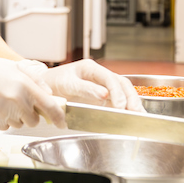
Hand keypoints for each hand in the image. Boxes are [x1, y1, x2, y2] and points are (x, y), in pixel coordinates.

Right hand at [0, 41, 63, 129]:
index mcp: (24, 85)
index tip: (62, 122)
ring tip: (1, 101)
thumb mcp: (14, 67)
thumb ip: (35, 80)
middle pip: (34, 121)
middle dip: (29, 115)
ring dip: (15, 117)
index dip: (58, 117)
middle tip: (17, 101)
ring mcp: (3, 113)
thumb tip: (49, 93)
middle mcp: (15, 101)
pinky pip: (5, 126)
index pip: (49, 107)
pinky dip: (2, 120)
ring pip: (19, 125)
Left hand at [17, 59, 143, 111]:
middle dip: (128, 97)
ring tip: (139, 114)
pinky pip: (120, 97)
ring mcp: (102, 83)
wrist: (44, 86)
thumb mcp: (66, 85)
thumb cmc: (53, 84)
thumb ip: (85, 89)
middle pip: (120, 82)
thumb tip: (104, 95)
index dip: (114, 91)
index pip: (108, 78)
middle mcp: (98, 73)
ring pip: (123, 89)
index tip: (117, 105)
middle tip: (131, 111)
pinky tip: (135, 114)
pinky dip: (129, 105)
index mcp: (88, 68)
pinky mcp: (104, 94)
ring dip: (132, 101)